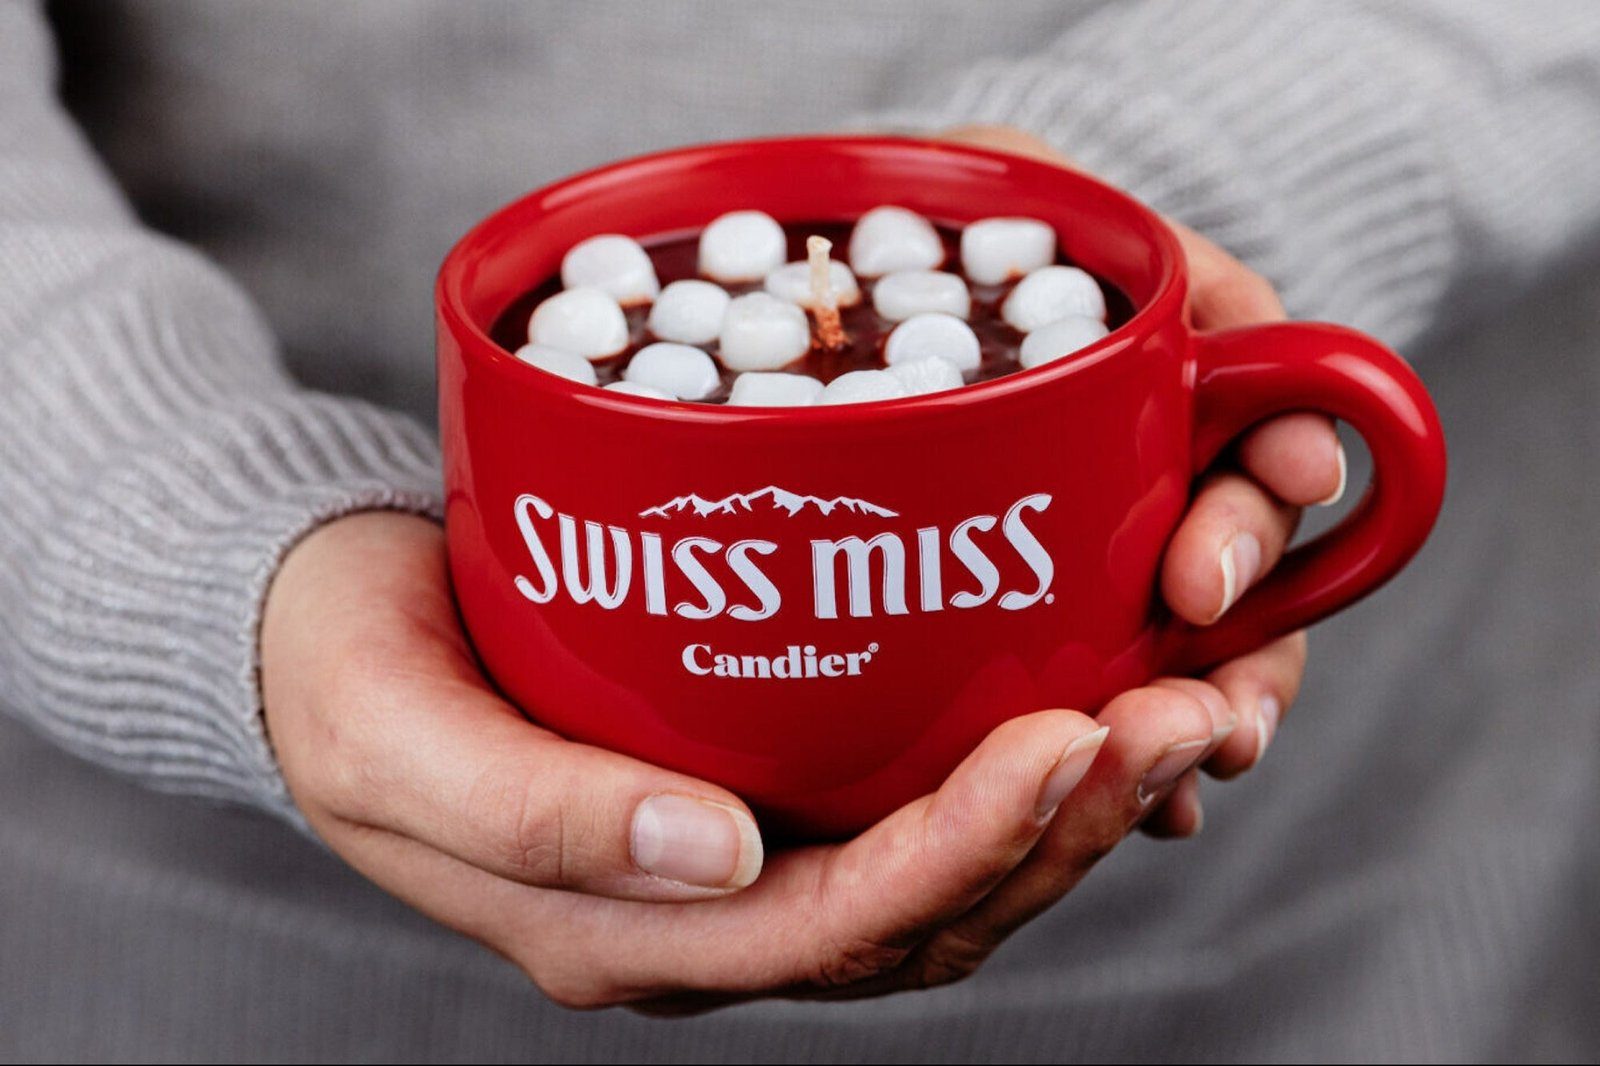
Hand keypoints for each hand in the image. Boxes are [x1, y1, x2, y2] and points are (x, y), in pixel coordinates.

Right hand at [261, 128, 1339, 1010]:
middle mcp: (709, 915)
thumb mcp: (399, 744)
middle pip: (927, 911)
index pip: (834, 921)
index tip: (1067, 742)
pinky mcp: (762, 786)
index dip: (963, 847)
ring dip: (1073, 804)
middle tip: (1181, 716)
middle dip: (1066, 829)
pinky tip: (1087, 696)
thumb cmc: (349, 679)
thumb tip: (711, 857)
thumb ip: (539, 818)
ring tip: (1181, 705)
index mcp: (624, 932)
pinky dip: (1017, 770)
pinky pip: (916, 805)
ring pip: (946, 868)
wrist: (322, 634)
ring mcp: (744, 859)